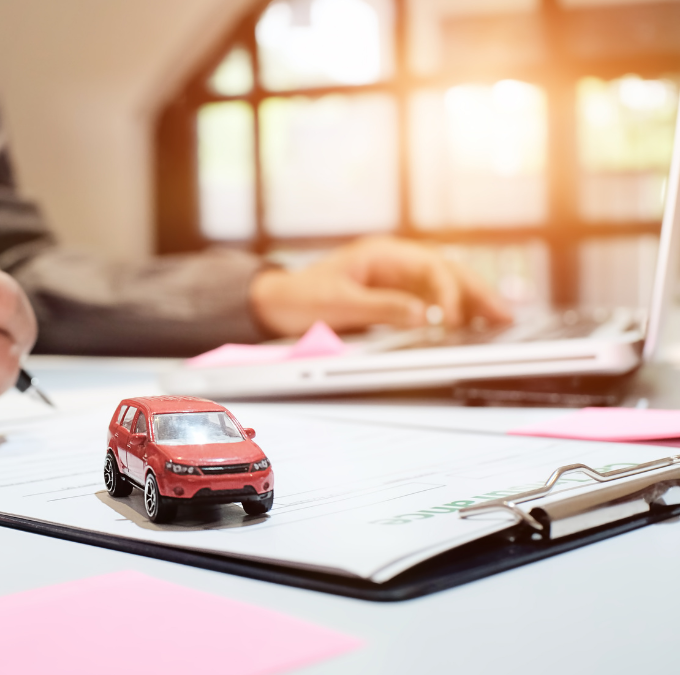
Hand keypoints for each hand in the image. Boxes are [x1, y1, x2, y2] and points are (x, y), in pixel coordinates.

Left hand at [249, 236, 510, 336]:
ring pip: (445, 286)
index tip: (452, 318)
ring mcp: (397, 279)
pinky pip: (432, 303)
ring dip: (473, 302)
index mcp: (381, 254)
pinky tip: (474, 326)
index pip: (429, 266)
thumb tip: (425, 317)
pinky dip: (455, 313)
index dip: (445, 292)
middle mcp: (395, 262)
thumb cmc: (298, 298)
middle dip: (477, 292)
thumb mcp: (339, 304)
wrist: (272, 305)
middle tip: (506, 315)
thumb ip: (383, 308)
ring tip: (503, 320)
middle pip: (447, 272)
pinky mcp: (395, 298)